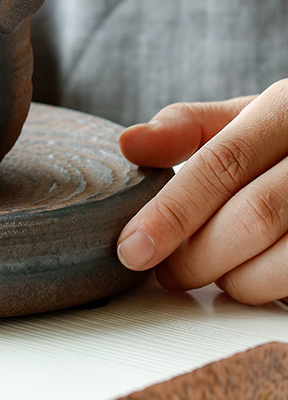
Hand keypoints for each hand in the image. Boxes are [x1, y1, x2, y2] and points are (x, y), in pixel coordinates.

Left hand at [116, 80, 287, 304]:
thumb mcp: (241, 118)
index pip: (222, 165)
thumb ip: (185, 129)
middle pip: (252, 217)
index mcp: (286, 110)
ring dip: (233, 278)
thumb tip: (127, 144)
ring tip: (211, 269)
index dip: (173, 212)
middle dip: (196, 255)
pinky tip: (249, 276)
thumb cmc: (282, 138)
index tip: (132, 248)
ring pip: (282, 260)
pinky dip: (266, 289)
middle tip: (165, 270)